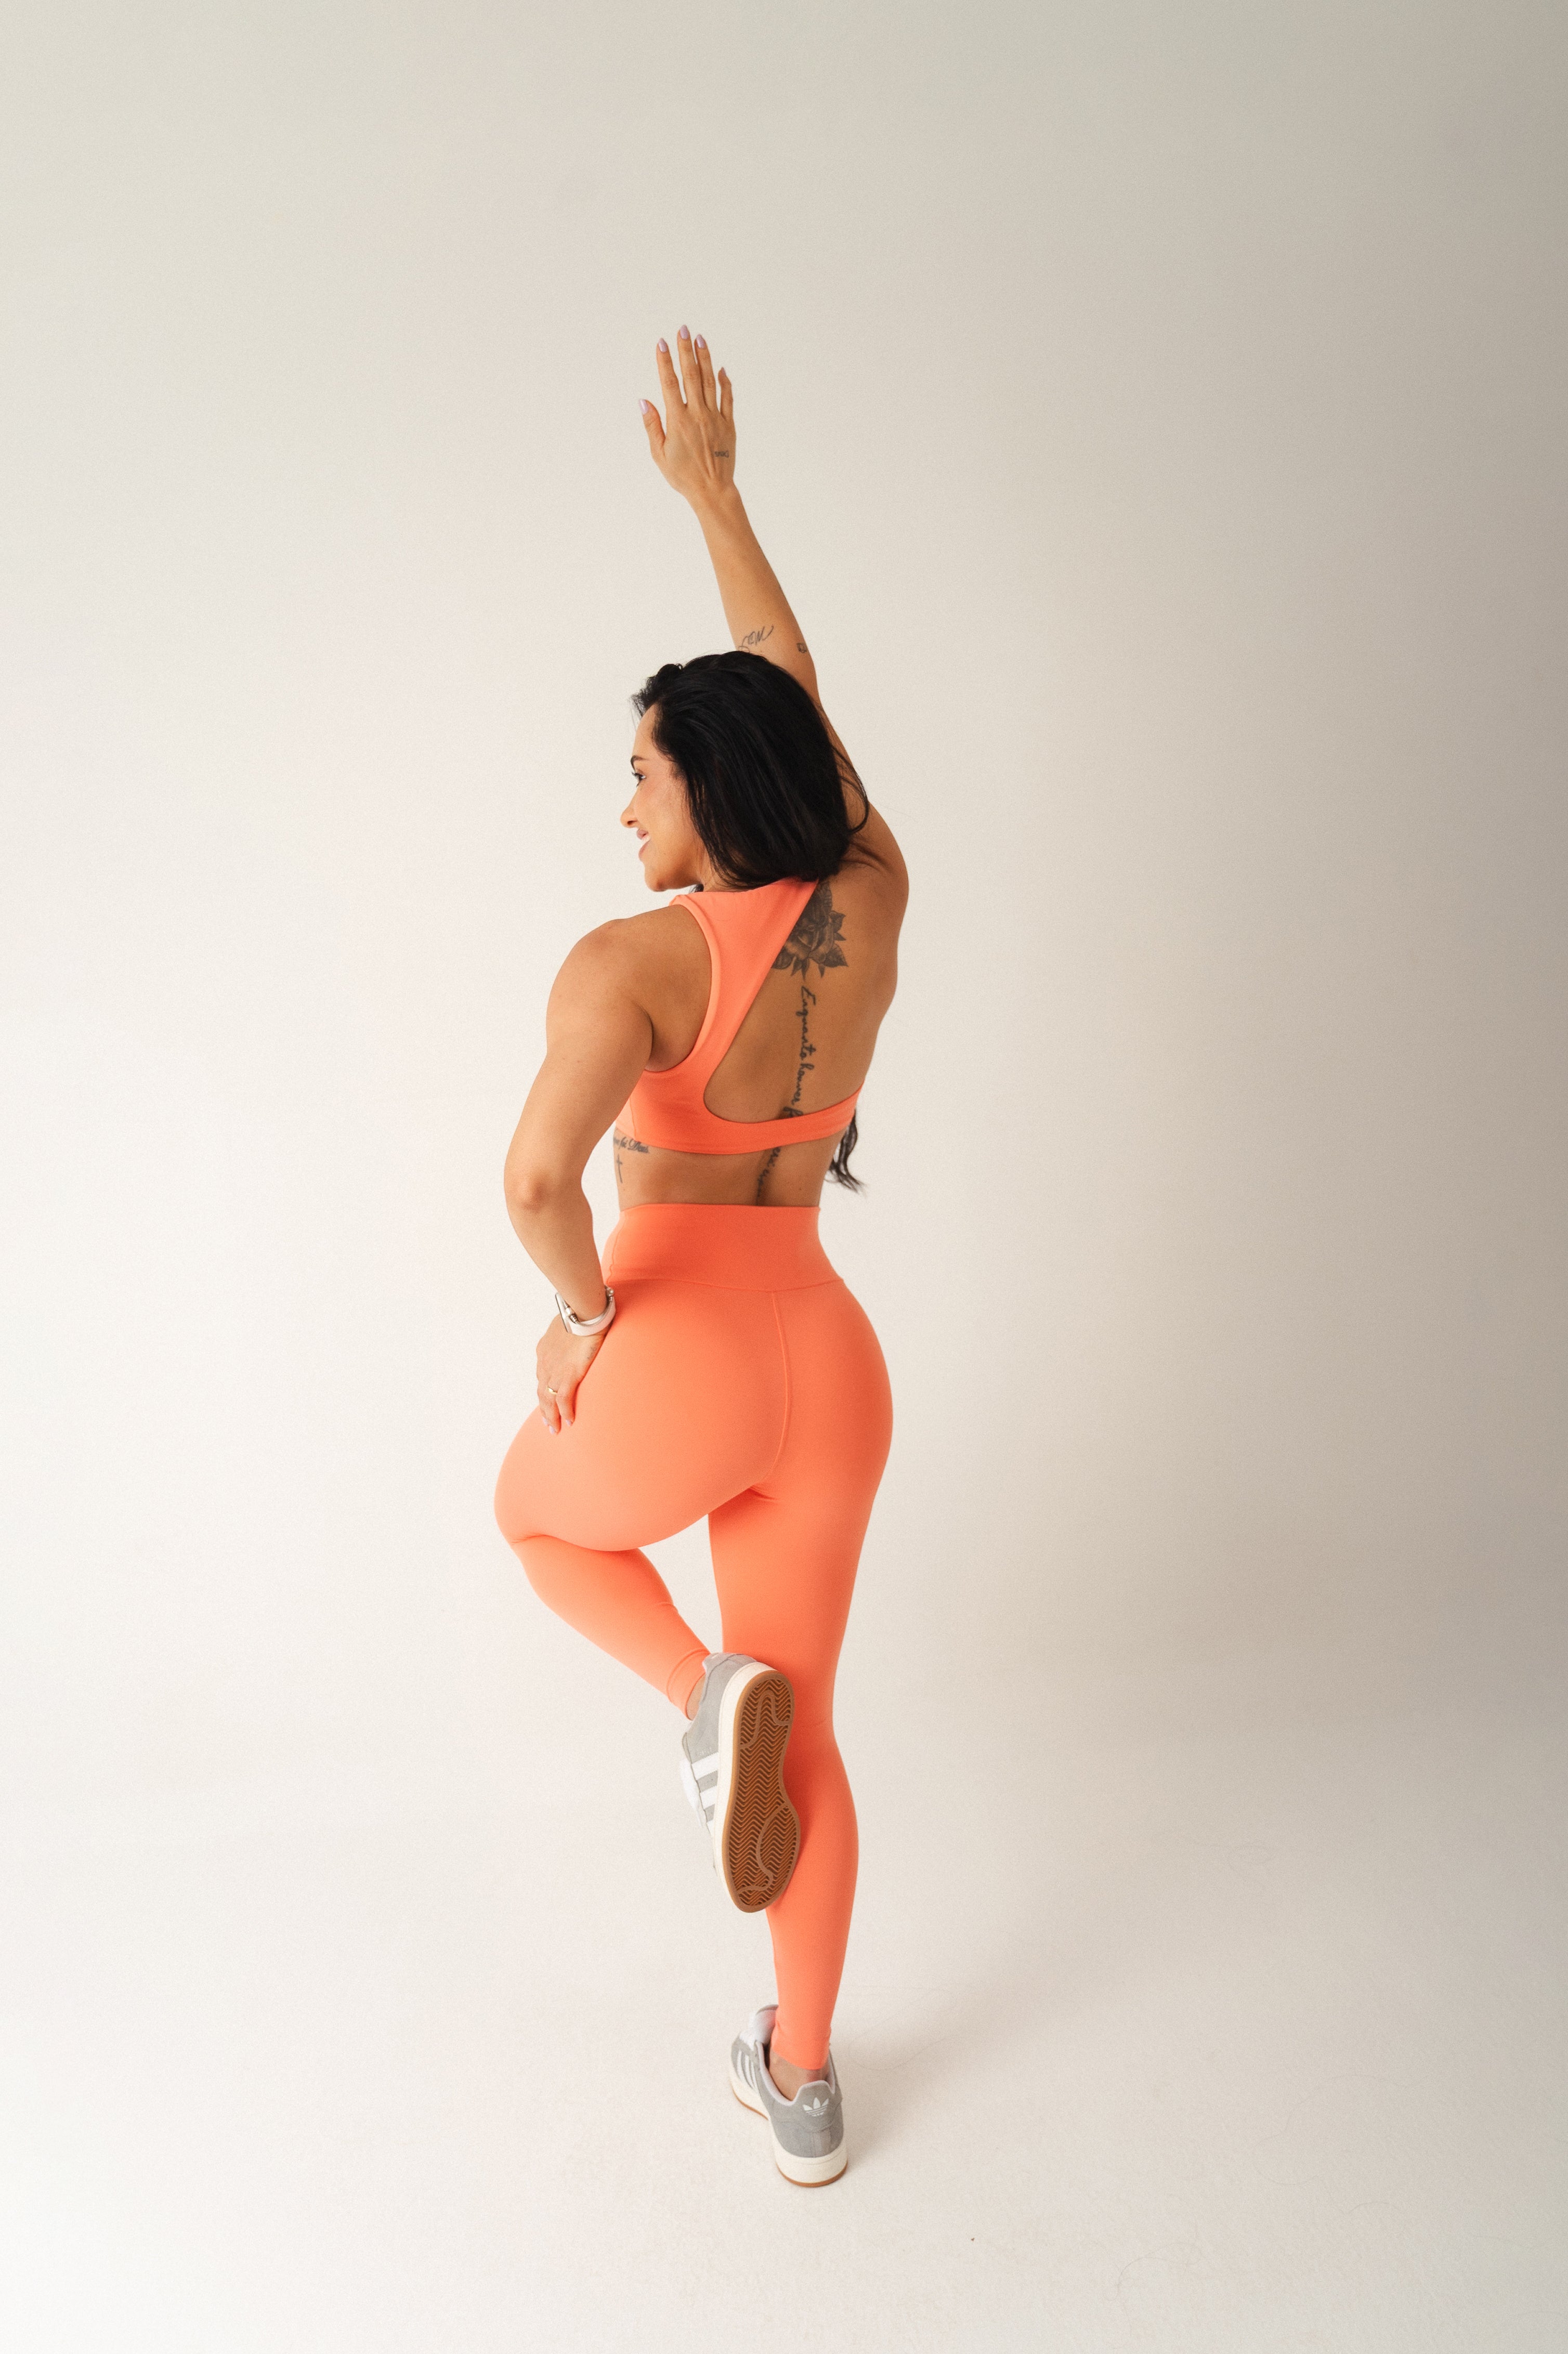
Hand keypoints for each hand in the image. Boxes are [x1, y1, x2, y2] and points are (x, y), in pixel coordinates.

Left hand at [536, 1313, 605, 1434]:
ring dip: (550, 1416)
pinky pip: (563, 1399)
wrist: (583, 1313)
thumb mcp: (565, 1323)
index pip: (541, 1375)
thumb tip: (572, 1331)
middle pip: (540, 1391)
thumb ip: (565, 1333)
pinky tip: (568, 1421)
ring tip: (554, 1428)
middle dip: (544, 1409)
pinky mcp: (569, 1375)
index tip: (547, 1400)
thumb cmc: (578, 1313)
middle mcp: (545, 1362)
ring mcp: (555, 1370)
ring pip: (548, 1399)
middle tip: (547, 1422)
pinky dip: (564, 1412)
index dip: (544, 1389)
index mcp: (544, 1350)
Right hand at [640, 327, 734, 508]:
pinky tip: (721, 369)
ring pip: (710, 382)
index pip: (669, 384)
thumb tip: (644, 400)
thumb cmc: (683, 476)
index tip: (661, 343)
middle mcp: (697, 415)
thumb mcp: (660, 454)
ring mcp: (715, 418)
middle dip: (685, 350)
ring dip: (705, 359)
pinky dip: (725, 382)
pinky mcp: (728, 425)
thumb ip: (652, 425)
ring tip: (700, 339)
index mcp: (678, 421)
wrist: (712, 491)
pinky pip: (728, 398)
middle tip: (683, 329)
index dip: (665, 362)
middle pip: (691, 375)